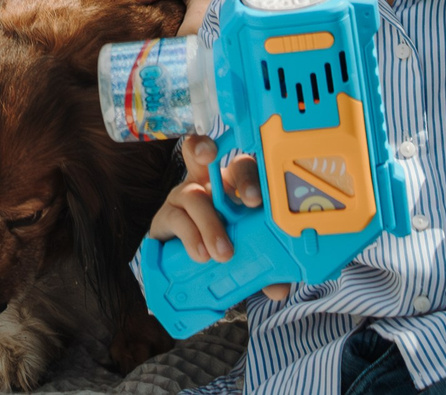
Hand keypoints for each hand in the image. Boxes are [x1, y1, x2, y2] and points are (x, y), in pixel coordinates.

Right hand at [146, 135, 290, 298]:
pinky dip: (191, 237)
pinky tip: (201, 255)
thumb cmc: (221, 249)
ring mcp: (183, 196)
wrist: (182, 268)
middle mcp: (206, 183)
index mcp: (232, 186)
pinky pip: (176, 218)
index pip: (242, 166)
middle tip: (248, 198)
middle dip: (222, 164)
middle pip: (207, 156)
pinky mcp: (166, 215)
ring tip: (223, 254)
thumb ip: (264, 270)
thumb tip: (279, 288)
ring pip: (194, 195)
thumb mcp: (246, 257)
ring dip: (211, 225)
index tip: (255, 200)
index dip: (249, 176)